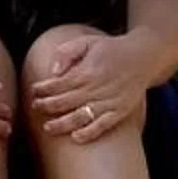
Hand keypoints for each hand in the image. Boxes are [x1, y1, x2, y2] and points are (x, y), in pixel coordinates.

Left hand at [27, 32, 145, 145]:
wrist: (143, 57)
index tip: (34, 91)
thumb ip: (67, 52)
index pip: (60, 83)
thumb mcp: (87, 41)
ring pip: (82, 116)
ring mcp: (109, 101)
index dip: (44, 89)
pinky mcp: (120, 111)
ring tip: (48, 128)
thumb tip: (53, 72)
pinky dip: (90, 133)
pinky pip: (103, 125)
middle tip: (35, 107)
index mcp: (88, 70)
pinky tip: (76, 138)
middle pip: (67, 101)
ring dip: (63, 123)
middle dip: (48, 106)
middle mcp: (98, 87)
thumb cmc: (111, 49)